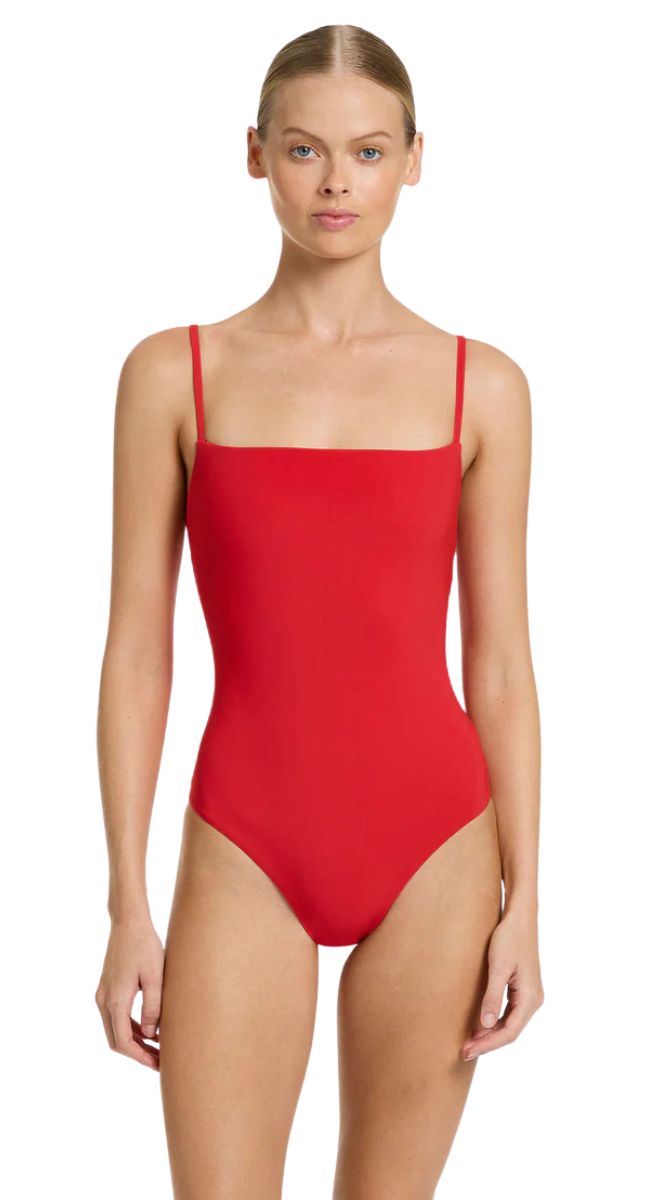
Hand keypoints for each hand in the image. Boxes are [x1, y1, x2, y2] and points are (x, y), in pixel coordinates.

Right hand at [95, 916, 164, 1070]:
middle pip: (116, 1040)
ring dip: (134, 1042)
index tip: (158, 1065)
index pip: (123, 1042)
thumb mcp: (155, 977)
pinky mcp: (107, 989)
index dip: (140, 1057)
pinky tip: (149, 1029)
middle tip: (160, 1061)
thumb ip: (152, 1008)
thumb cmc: (145, 946)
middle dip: (137, 1054)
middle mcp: (103, 1001)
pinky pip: (115, 1017)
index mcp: (115, 1000)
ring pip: (115, 1030)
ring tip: (158, 1048)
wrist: (128, 922)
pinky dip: (130, 1027)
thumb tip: (151, 1035)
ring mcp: (103, 995)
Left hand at [463, 905, 543, 1060]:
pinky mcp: (523, 989)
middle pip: (510, 1031)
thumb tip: (486, 1025)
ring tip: (470, 1042)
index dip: (488, 1044)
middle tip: (464, 1051)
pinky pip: (510, 1013)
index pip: (509, 1032)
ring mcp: (530, 995)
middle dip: (488, 1043)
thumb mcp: (498, 967)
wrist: (520, 918)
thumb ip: (493, 996)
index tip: (468, 1050)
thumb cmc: (509, 938)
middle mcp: (534, 1000)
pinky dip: (495, 1022)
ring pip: (510, 1024)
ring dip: (491, 1034)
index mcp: (530, 998)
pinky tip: (481, 1025)